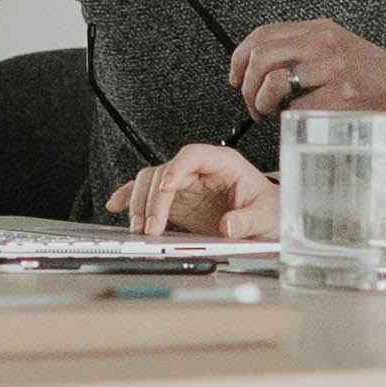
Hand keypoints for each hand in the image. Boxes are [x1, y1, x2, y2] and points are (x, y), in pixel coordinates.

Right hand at [108, 144, 279, 238]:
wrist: (268, 220)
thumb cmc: (269, 210)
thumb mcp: (265, 216)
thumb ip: (246, 220)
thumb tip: (226, 225)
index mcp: (223, 163)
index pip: (192, 156)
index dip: (176, 169)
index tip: (166, 188)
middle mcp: (200, 170)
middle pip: (163, 171)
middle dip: (152, 198)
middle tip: (151, 227)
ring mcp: (185, 185)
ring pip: (150, 182)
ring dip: (140, 204)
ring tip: (140, 230)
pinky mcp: (176, 200)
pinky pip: (147, 193)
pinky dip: (130, 198)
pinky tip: (116, 205)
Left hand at [226, 16, 385, 142]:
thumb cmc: (379, 83)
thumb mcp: (341, 54)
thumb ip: (306, 55)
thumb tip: (261, 72)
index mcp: (322, 31)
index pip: (264, 34)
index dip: (240, 57)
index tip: (235, 76)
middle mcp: (325, 45)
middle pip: (260, 57)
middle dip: (247, 87)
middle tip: (255, 107)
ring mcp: (332, 71)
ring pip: (272, 83)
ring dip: (263, 105)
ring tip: (274, 116)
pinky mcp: (339, 99)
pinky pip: (295, 110)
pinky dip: (292, 121)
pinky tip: (303, 123)